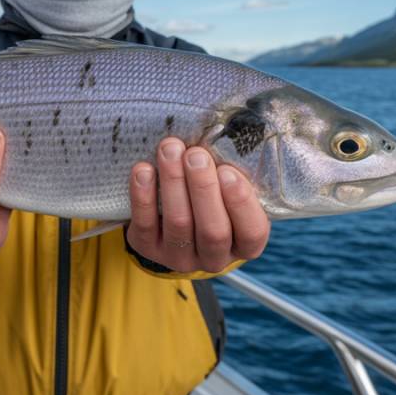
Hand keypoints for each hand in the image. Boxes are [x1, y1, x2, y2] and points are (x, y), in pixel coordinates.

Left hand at [127, 138, 269, 272]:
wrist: (170, 217)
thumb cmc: (211, 194)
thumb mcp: (228, 189)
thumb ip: (232, 172)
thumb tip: (224, 136)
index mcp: (243, 243)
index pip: (252, 232)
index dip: (241, 203)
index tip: (228, 171)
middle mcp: (215, 258)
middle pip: (213, 231)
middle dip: (203, 188)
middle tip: (195, 154)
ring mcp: (180, 256)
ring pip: (178, 224)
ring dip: (173, 182)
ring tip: (170, 149)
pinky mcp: (148, 249)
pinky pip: (145, 225)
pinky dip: (143, 195)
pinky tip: (144, 169)